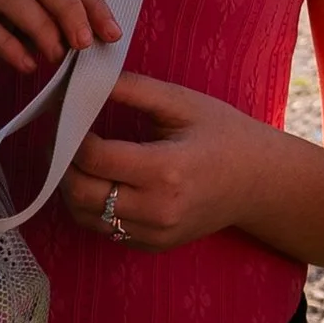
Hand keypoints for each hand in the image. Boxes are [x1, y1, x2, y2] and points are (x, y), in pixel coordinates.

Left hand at [62, 75, 273, 251]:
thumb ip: (133, 89)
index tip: (69, 115)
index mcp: (165, 169)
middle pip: (81, 191)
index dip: (72, 135)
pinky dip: (91, 206)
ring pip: (85, 215)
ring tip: (76, 159)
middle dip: (63, 163)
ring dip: (72, 187)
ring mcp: (154, 232)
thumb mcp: (183, 103)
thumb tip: (87, 78)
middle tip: (63, 138)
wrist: (260, 182)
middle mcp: (157, 209)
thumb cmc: (224, 134)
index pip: (94, 157)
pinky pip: (104, 229)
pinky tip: (99, 181)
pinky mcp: (152, 244)